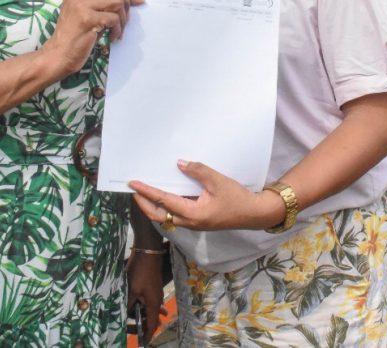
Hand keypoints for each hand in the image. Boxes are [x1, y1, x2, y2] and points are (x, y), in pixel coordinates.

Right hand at [41, 0, 143, 76]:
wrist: (58, 56)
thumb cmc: (73, 40)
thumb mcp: (85, 17)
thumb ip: (100, 7)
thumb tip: (128, 2)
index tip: (136, 1)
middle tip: (126, 18)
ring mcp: (82, 6)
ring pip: (117, 1)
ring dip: (123, 19)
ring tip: (118, 32)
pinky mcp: (88, 19)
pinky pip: (114, 18)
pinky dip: (118, 30)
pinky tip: (112, 38)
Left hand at [126, 253, 165, 342]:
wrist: (148, 251)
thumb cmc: (140, 271)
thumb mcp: (131, 290)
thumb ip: (127, 304)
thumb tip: (122, 315)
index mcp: (153, 303)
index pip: (152, 324)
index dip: (148, 334)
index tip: (144, 342)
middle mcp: (156, 300)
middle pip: (150, 318)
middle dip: (141, 325)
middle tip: (130, 329)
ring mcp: (155, 293)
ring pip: (148, 309)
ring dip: (141, 315)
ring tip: (133, 322)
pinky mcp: (152, 286)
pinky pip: (148, 301)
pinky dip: (142, 307)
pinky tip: (138, 307)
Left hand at [129, 160, 286, 231]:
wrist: (254, 214)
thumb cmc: (238, 198)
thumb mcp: (218, 181)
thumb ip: (198, 171)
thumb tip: (179, 164)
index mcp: (193, 213)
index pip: (163, 201)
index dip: (147, 192)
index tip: (133, 184)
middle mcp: (189, 221)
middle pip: (158, 215)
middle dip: (143, 204)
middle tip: (133, 191)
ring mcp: (193, 223)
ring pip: (165, 217)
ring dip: (153, 206)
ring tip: (144, 192)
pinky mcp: (198, 220)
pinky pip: (175, 215)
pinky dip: (165, 206)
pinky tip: (164, 195)